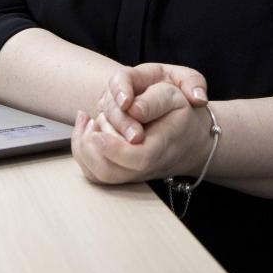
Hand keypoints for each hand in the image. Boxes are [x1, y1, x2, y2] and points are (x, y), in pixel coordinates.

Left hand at [71, 96, 208, 184]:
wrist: (189, 139)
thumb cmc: (180, 115)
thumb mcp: (175, 98)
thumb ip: (154, 100)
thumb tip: (133, 109)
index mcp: (160, 148)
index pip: (135, 158)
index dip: (113, 148)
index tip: (97, 132)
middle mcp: (144, 167)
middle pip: (109, 171)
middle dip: (92, 145)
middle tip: (93, 120)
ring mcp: (131, 173)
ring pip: (98, 174)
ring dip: (84, 147)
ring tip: (88, 122)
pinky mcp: (121, 172)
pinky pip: (94, 172)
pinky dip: (83, 151)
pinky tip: (86, 127)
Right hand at [94, 62, 207, 143]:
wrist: (174, 117)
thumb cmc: (178, 94)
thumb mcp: (188, 82)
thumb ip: (194, 83)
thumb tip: (198, 98)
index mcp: (135, 77)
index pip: (120, 79)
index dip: (120, 90)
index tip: (127, 103)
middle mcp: (116, 96)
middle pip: (109, 106)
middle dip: (120, 122)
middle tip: (136, 137)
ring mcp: (110, 116)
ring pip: (102, 126)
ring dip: (112, 139)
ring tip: (133, 147)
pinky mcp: (108, 135)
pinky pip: (98, 144)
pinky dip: (104, 151)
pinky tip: (119, 158)